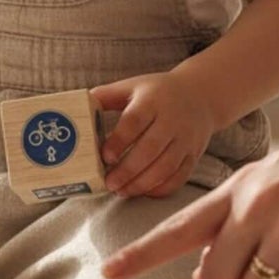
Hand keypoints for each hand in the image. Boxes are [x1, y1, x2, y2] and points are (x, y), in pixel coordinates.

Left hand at [90, 72, 220, 199]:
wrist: (201, 95)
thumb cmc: (157, 92)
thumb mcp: (132, 86)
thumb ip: (105, 96)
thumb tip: (77, 107)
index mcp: (152, 101)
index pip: (135, 121)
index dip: (120, 140)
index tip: (104, 157)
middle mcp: (172, 120)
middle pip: (151, 149)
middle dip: (128, 170)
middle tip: (109, 183)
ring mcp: (186, 139)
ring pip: (166, 166)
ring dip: (143, 183)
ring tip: (122, 191)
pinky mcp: (194, 154)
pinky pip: (180, 176)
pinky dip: (161, 188)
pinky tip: (143, 192)